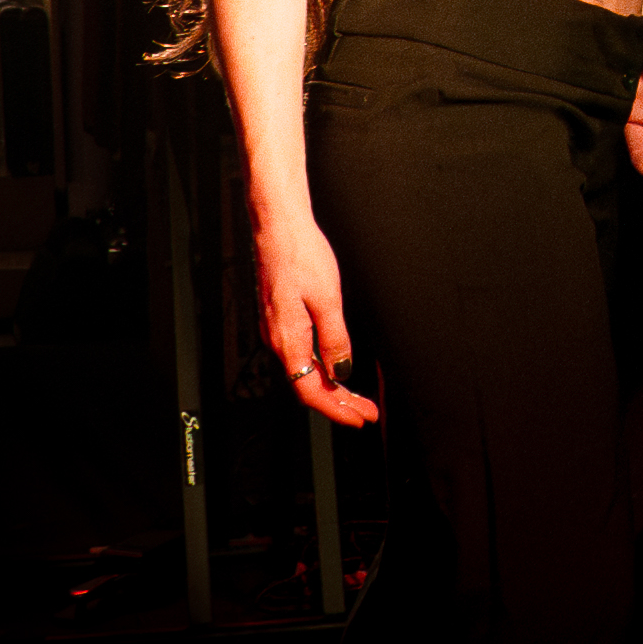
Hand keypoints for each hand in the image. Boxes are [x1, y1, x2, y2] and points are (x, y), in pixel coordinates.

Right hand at [252, 215, 378, 428]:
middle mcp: (277, 340)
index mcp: (287, 340)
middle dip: (338, 403)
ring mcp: (276, 329)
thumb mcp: (328, 299)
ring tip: (356, 397)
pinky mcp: (280, 317)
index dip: (337, 409)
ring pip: (303, 371)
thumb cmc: (301, 255)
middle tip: (366, 412)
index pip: (310, 391)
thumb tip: (341, 373)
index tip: (361, 417)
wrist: (278, 226)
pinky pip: (300, 355)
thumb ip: (334, 340)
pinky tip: (334, 367)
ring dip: (331, 387)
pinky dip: (320, 368)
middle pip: (307, 385)